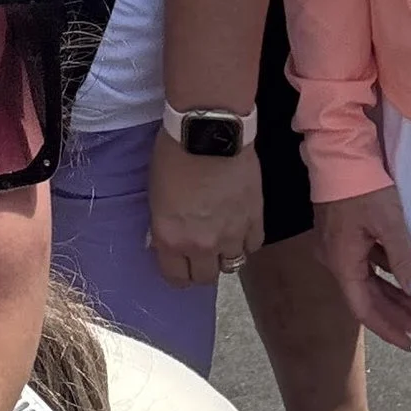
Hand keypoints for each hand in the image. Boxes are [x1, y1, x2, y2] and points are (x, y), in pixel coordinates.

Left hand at [147, 136, 263, 286]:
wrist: (208, 132)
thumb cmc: (172, 155)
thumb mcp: (156, 195)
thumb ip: (164, 225)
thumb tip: (168, 239)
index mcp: (171, 239)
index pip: (175, 278)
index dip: (177, 273)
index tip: (178, 264)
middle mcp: (201, 246)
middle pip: (205, 278)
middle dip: (201, 268)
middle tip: (200, 253)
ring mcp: (232, 236)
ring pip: (232, 265)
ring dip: (225, 255)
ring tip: (222, 240)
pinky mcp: (255, 220)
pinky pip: (253, 245)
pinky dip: (246, 241)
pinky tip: (240, 228)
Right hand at [314, 186, 410, 348]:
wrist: (338, 151)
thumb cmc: (363, 185)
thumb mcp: (390, 223)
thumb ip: (404, 260)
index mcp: (342, 261)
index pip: (363, 308)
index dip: (387, 328)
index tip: (409, 343)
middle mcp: (334, 259)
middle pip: (365, 298)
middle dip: (395, 316)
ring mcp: (336, 246)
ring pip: (365, 282)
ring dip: (391, 297)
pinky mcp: (342, 234)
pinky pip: (364, 265)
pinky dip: (385, 276)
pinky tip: (402, 278)